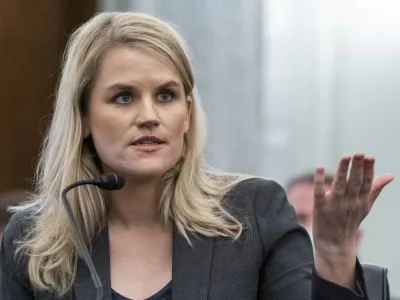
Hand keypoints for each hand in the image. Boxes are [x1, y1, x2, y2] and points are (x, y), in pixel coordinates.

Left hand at [312, 153, 393, 287]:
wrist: (334, 244)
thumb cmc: (350, 221)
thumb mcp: (365, 206)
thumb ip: (375, 189)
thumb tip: (390, 175)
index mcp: (361, 201)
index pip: (367, 183)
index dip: (368, 170)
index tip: (369, 156)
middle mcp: (350, 202)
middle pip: (355, 182)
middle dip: (357, 167)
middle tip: (359, 153)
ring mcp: (335, 205)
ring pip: (339, 185)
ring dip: (342, 171)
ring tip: (345, 157)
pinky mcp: (320, 207)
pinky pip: (320, 192)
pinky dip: (319, 181)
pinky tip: (320, 168)